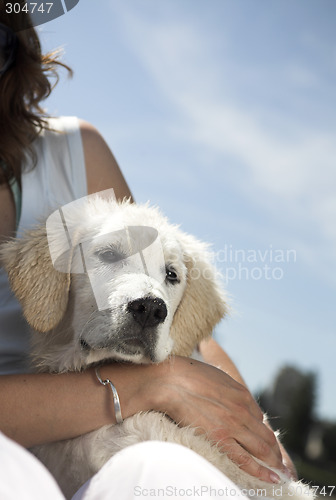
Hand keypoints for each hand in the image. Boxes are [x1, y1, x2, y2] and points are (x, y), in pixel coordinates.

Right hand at [150, 356, 285, 483]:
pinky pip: (245, 459)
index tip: (265, 442)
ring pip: (262, 448)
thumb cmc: (189, 375)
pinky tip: (272, 478)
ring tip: (282, 474)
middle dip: (276, 452)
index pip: (260, 418)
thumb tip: (233, 400)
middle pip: (267, 435)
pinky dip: (261, 471)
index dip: (263, 432)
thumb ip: (230, 390)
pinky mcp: (221, 438)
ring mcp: (233, 425)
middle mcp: (243, 409)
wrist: (172, 381)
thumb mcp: (218, 376)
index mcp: (242, 393)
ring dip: (275, 463)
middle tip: (283, 464)